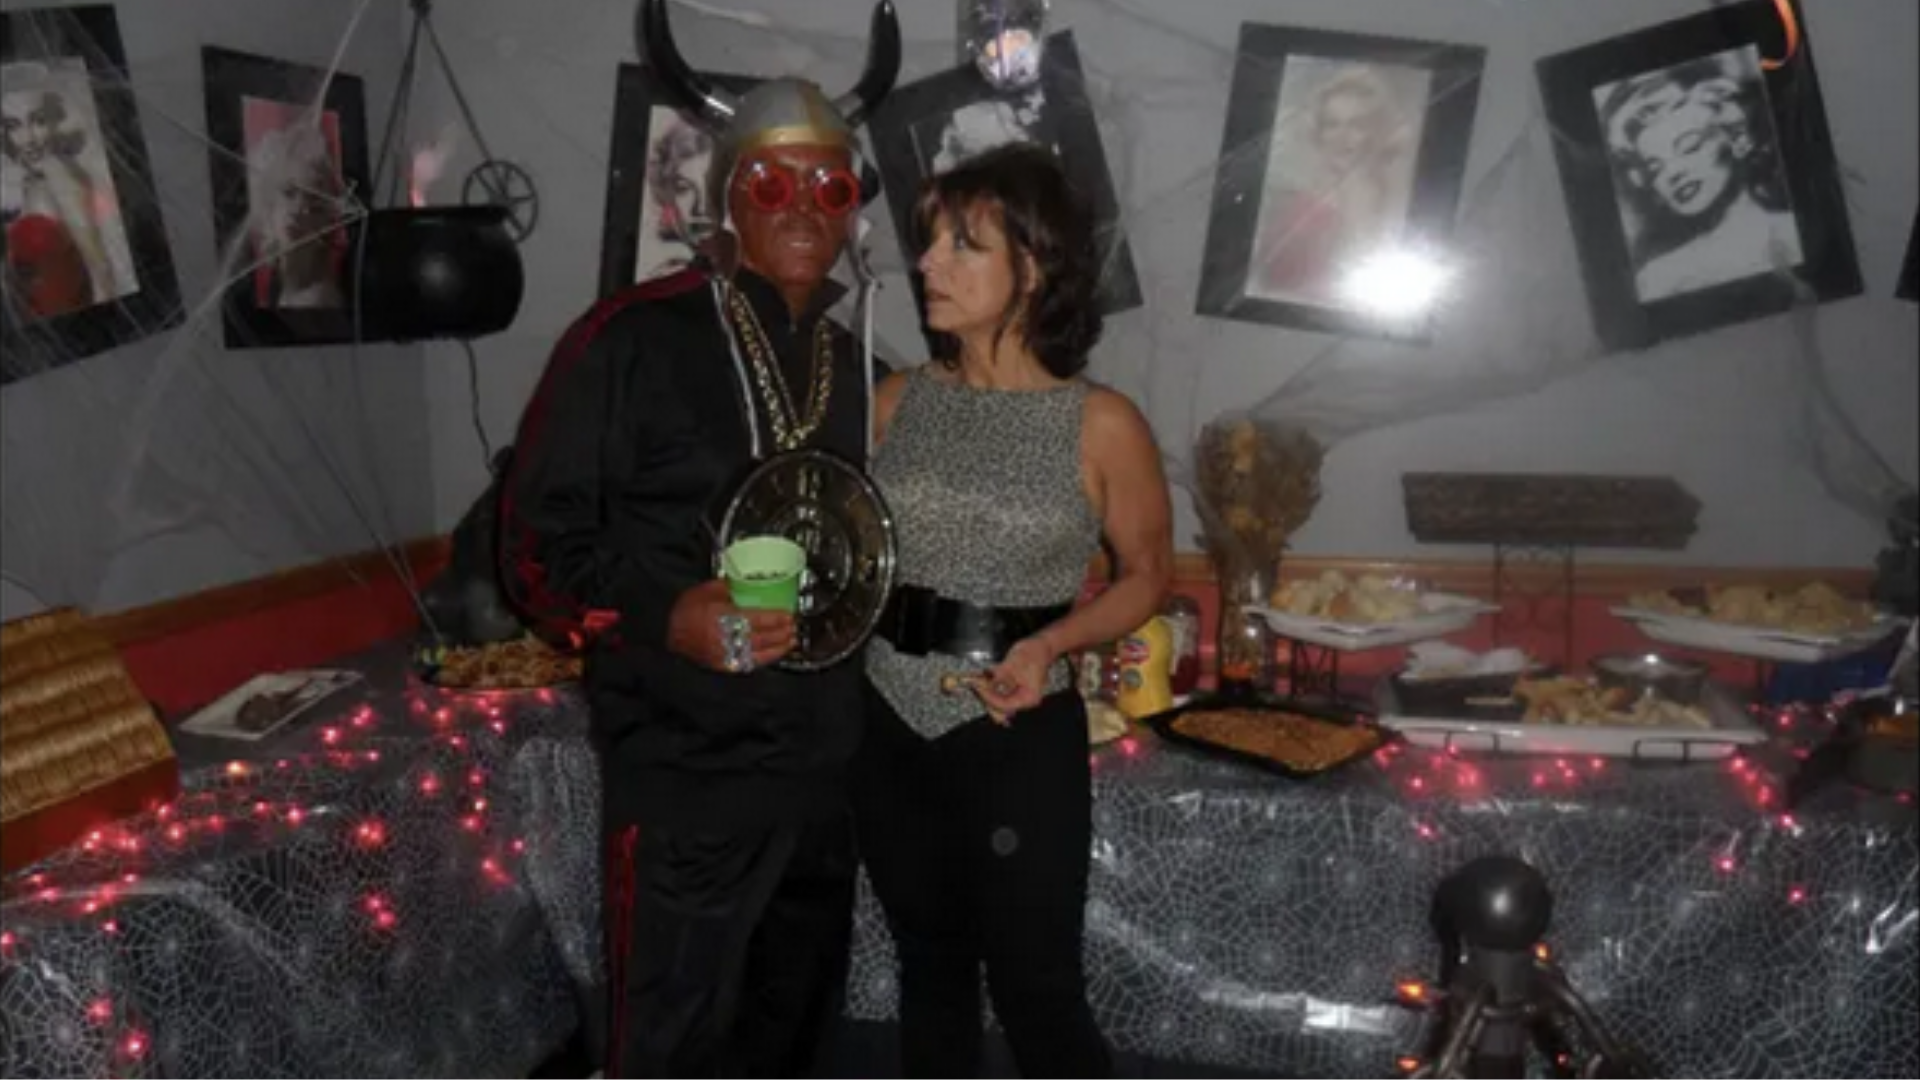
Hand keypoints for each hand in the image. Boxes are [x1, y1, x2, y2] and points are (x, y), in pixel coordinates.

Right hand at [666, 579, 795, 672]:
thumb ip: (731, 587)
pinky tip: (771, 655)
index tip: (788, 615)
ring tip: (790, 642)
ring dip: (776, 648)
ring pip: (756, 654)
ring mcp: (722, 654)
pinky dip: (762, 660)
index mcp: (722, 617)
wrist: (663, 629)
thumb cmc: (684, 609)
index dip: (775, 618)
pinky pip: (746, 664)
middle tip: (794, 627)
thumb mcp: (708, 590)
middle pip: (760, 637)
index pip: (756, 619)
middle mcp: (724, 638)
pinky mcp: (720, 664)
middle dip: (780, 633)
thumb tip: (750, 584)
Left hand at [970, 636, 1056, 724]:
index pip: (1004, 705)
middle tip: (974, 685)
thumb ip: (998, 678)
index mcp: (1028, 698)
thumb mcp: (1013, 665)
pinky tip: (982, 678)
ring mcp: (1019, 695)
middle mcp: (1024, 700)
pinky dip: (990, 686)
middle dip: (986, 696)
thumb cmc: (1032, 653)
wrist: (1041, 645)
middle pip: (1000, 706)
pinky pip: (999, 692)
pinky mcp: (1014, 689)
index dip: (988, 697)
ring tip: (976, 681)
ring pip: (997, 700)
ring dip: (986, 691)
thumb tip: (983, 686)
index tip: (977, 687)